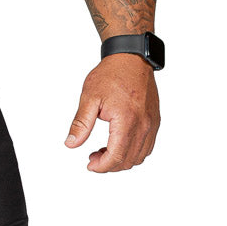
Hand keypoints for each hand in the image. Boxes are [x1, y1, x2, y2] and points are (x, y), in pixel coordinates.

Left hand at [65, 54, 159, 171]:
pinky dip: (133, 151)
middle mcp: (143, 125)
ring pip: (140, 156)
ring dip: (122, 160)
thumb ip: (81, 124)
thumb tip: (71, 144)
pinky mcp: (155, 120)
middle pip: (129, 160)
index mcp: (126, 120)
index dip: (102, 166)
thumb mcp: (89, 97)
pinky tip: (119, 143)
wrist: (131, 59)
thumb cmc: (111, 74)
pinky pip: (147, 146)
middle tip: (93, 157)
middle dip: (109, 165)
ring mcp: (152, 124)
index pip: (116, 156)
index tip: (90, 165)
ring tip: (104, 151)